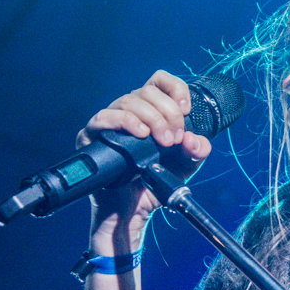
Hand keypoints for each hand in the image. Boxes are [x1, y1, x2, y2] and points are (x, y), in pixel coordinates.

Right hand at [77, 70, 213, 238]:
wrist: (134, 208)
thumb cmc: (155, 182)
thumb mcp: (185, 166)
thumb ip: (196, 152)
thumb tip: (194, 139)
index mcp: (152, 110)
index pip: (160, 81)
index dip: (175, 88)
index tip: (186, 110)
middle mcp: (130, 110)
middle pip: (147, 91)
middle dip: (167, 113)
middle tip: (174, 139)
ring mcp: (110, 120)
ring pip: (128, 101)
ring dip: (151, 119)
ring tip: (162, 142)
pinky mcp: (92, 135)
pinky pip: (104, 117)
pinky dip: (125, 121)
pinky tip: (140, 134)